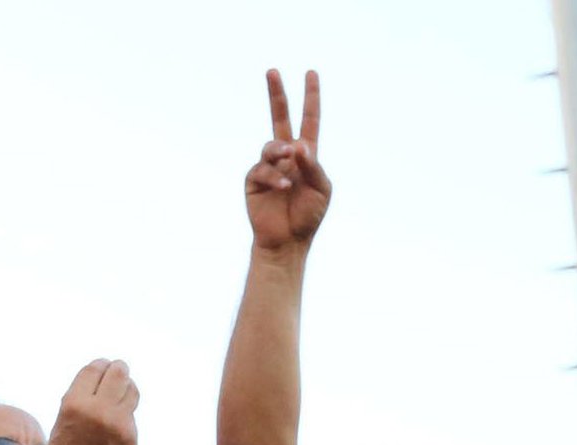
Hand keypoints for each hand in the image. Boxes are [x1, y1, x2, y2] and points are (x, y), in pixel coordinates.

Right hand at [39, 358, 138, 444]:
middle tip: (118, 372)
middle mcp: (98, 412)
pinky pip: (131, 416)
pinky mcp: (131, 440)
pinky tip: (113, 430)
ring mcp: (118, 426)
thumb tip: (110, 372)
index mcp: (74, 404)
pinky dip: (124, 417)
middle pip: (119, 372)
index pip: (95, 368)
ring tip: (117, 396)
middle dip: (119, 369)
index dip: (100, 365)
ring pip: (132, 391)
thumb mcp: (64, 418)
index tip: (103, 367)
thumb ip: (85, 396)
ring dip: (126, 388)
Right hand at [246, 69, 328, 255]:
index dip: (311, 97)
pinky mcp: (254, 180)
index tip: (311, 73)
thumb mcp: (322, 188)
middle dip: (276, 94)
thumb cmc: (308, 216)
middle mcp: (286, 156)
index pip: (309, 119)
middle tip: (272, 71)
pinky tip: (283, 187)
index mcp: (306, 155)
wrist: (287, 241)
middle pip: (279, 118)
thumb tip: (298, 144)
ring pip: (271, 146)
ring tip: (288, 163)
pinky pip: (262, 170)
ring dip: (280, 152)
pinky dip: (274, 176)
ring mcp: (268, 166)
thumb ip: (313, 165)